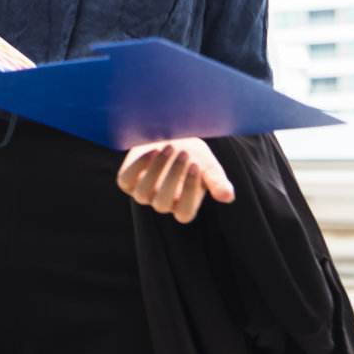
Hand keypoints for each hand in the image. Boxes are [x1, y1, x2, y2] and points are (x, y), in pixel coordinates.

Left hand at [117, 137, 234, 223]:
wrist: (173, 140)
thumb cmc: (195, 158)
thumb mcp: (210, 169)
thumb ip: (218, 183)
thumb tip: (227, 197)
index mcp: (182, 206)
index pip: (184, 212)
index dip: (189, 191)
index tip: (196, 166)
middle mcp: (161, 204)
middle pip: (162, 203)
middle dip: (173, 177)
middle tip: (183, 153)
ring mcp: (143, 193)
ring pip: (142, 194)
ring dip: (155, 171)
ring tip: (169, 148)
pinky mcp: (127, 181)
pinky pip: (126, 180)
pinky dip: (137, 166)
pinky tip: (152, 149)